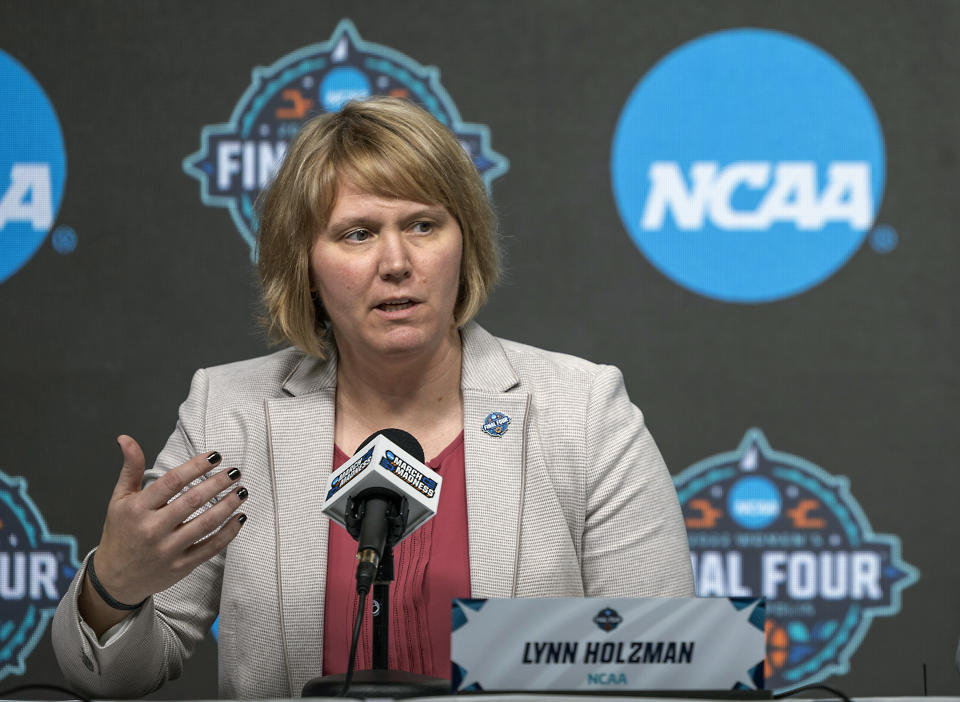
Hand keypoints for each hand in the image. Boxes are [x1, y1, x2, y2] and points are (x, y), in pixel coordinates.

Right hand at [85, 435, 246, 612]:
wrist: (114, 578)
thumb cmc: (120, 532)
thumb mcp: (119, 499)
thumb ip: (130, 469)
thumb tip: (126, 438)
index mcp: (137, 509)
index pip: (172, 482)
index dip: (196, 466)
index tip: (216, 456)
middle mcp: (152, 529)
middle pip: (193, 500)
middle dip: (218, 483)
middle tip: (235, 472)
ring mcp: (168, 550)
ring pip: (206, 524)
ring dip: (228, 505)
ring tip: (242, 491)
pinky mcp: (181, 566)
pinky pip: (211, 547)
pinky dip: (229, 532)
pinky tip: (239, 517)